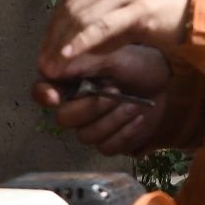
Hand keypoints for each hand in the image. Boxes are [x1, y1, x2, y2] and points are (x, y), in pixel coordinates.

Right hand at [32, 44, 174, 155]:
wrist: (162, 79)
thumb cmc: (135, 63)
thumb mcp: (114, 57)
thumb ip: (84, 63)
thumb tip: (53, 69)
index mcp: (68, 82)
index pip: (42, 92)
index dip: (44, 96)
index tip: (55, 96)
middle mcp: (74, 106)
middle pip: (65, 119)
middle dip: (92, 107)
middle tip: (116, 91)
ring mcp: (90, 125)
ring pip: (87, 136)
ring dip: (114, 120)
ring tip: (134, 103)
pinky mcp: (109, 139)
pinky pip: (106, 147)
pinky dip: (125, 133)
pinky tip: (139, 118)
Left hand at [40, 0, 195, 62]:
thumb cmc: (181, 14)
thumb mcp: (140, 10)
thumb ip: (112, 21)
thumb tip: (81, 43)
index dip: (56, 23)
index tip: (49, 46)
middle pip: (73, 4)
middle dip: (54, 35)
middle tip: (45, 61)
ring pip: (83, 15)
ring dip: (62, 43)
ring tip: (53, 65)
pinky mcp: (141, 7)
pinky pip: (102, 26)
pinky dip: (81, 42)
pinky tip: (69, 55)